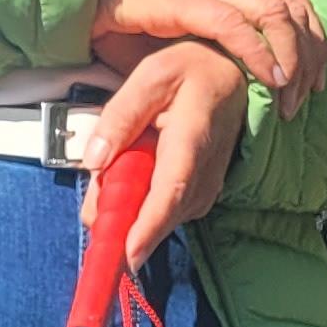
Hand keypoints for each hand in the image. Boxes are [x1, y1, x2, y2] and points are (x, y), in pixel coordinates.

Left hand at [81, 42, 251, 266]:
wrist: (232, 77)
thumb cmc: (193, 71)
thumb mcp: (151, 76)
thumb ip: (121, 116)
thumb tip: (94, 162)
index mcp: (192, 138)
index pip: (171, 192)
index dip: (148, 228)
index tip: (128, 256)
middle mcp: (205, 173)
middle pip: (160, 217)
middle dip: (122, 225)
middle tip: (93, 217)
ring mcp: (204, 189)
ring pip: (159, 219)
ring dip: (129, 212)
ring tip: (115, 180)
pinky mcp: (199, 198)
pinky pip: (163, 214)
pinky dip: (140, 207)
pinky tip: (132, 182)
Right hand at [89, 0, 322, 116]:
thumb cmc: (130, 20)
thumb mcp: (180, 40)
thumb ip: (207, 58)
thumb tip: (226, 96)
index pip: (290, 4)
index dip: (311, 40)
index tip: (316, 81)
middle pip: (292, 9)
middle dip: (310, 54)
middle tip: (310, 95)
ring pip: (275, 13)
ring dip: (290, 57)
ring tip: (291, 95)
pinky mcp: (187, 2)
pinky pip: (235, 25)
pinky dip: (258, 52)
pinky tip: (270, 78)